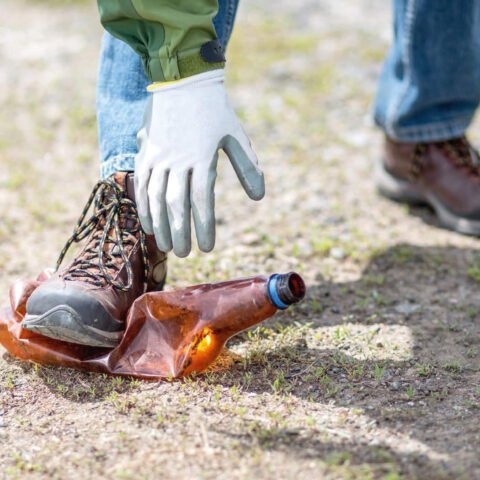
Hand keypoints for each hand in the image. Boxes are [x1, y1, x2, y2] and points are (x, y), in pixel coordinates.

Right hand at [135, 70, 264, 256]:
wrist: (182, 79)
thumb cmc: (214, 110)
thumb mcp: (236, 135)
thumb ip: (248, 166)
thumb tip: (258, 197)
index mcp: (202, 157)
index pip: (202, 201)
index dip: (204, 226)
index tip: (207, 247)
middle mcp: (177, 159)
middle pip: (176, 205)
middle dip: (180, 232)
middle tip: (185, 254)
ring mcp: (157, 156)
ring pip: (156, 198)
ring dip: (160, 225)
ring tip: (166, 246)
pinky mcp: (145, 153)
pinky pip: (141, 185)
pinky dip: (143, 207)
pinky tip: (148, 224)